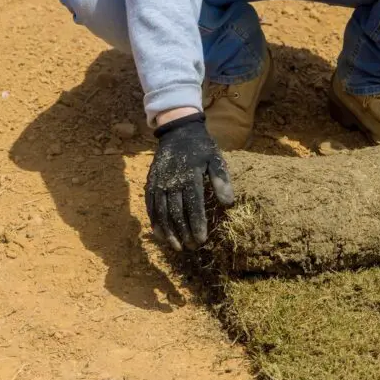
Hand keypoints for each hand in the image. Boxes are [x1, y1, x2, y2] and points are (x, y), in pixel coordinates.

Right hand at [146, 112, 233, 249]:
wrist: (178, 131)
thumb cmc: (201, 148)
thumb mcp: (215, 159)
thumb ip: (222, 180)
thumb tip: (229, 203)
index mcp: (190, 176)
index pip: (193, 205)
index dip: (197, 224)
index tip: (202, 239)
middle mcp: (171, 181)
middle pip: (176, 212)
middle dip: (183, 232)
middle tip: (191, 248)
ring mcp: (159, 183)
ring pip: (161, 212)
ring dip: (168, 232)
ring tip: (176, 247)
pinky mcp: (150, 183)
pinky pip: (150, 205)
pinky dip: (154, 221)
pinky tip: (160, 235)